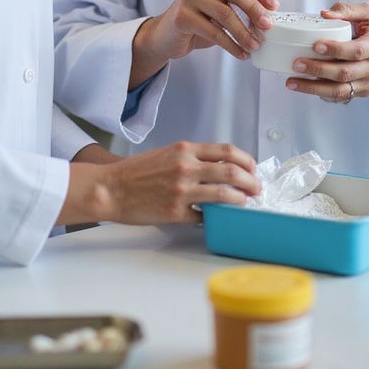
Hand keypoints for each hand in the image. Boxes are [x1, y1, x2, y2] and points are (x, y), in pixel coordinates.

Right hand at [60, 142, 259, 225]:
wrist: (112, 187)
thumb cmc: (137, 171)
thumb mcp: (168, 154)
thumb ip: (193, 158)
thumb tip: (221, 167)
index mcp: (185, 150)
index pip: (227, 151)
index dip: (246, 161)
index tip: (252, 168)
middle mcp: (186, 167)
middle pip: (233, 173)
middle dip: (251, 182)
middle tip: (257, 189)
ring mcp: (182, 190)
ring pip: (225, 195)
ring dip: (241, 200)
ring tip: (245, 204)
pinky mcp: (176, 212)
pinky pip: (205, 216)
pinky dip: (216, 217)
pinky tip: (219, 218)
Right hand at [131, 0, 277, 85]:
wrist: (167, 35)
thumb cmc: (199, 19)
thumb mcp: (220, 5)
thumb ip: (240, 4)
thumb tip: (269, 17)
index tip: (274, 7)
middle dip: (255, 11)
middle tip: (267, 28)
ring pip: (225, 14)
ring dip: (244, 33)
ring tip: (255, 46)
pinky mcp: (182, 16)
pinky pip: (214, 32)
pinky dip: (232, 45)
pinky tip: (241, 53)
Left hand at [283, 2, 368, 104]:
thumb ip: (348, 9)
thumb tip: (324, 14)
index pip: (355, 51)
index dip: (335, 49)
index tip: (315, 45)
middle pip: (344, 73)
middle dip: (318, 70)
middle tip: (296, 64)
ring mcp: (367, 83)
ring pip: (339, 91)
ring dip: (313, 88)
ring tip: (292, 82)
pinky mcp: (361, 93)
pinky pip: (340, 97)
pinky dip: (321, 94)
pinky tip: (305, 87)